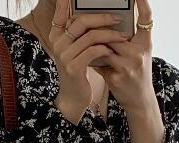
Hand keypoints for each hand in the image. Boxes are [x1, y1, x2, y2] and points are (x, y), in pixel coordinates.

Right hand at [50, 0, 129, 123]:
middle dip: (102, 18)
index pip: (61, 12)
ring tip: (121, 37)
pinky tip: (112, 51)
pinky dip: (105, 49)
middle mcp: (58, 43)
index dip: (66, 1)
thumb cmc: (78, 71)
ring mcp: (65, 56)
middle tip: (117, 18)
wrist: (73, 97)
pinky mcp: (74, 68)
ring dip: (109, 35)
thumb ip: (79, 34)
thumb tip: (95, 14)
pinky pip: (93, 51)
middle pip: (81, 21)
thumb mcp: (75, 50)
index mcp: (56, 35)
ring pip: (90, 36)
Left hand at [92, 0, 157, 115]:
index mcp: (146, 43)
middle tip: (87, 22)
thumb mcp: (139, 54)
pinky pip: (99, 62)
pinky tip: (87, 58)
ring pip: (104, 46)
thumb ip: (128, 41)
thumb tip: (106, 26)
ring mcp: (128, 65)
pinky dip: (92, 59)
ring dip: (93, 44)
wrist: (140, 101)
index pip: (146, 18)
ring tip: (84, 41)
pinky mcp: (117, 77)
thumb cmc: (137, 74)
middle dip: (100, 28)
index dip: (143, 2)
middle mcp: (139, 53)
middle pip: (114, 33)